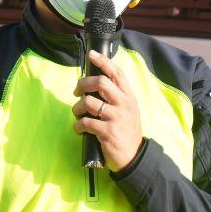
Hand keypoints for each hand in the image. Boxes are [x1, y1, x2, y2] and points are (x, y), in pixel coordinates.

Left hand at [75, 49, 143, 171]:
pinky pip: (85, 122)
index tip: (91, 54)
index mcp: (128, 97)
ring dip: (77, 108)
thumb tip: (94, 84)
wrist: (133, 157)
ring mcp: (116, 117)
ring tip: (78, 114)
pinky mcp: (107, 131)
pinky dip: (77, 125)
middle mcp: (124, 104)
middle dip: (83, 84)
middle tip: (77, 92)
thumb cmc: (126, 132)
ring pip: (88, 102)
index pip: (117, 73)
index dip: (103, 61)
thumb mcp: (128, 111)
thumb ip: (116, 97)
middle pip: (100, 82)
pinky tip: (79, 129)